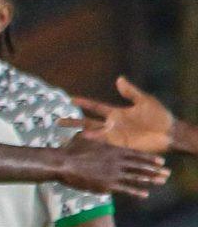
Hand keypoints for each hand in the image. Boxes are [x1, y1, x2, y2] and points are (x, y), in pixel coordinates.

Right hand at [52, 134, 167, 197]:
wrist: (62, 164)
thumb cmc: (70, 150)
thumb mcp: (85, 136)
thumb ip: (97, 133)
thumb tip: (102, 125)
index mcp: (113, 150)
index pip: (136, 155)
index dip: (149, 158)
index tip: (161, 161)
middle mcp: (117, 161)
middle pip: (140, 166)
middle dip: (154, 169)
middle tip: (167, 173)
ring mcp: (113, 173)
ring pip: (136, 177)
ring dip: (150, 179)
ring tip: (161, 182)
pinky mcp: (107, 184)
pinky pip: (125, 188)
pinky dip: (136, 191)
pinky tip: (145, 194)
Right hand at [64, 77, 179, 155]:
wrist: (170, 134)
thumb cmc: (159, 116)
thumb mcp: (145, 101)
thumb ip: (131, 92)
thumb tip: (119, 78)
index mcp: (116, 113)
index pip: (95, 107)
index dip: (83, 103)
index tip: (70, 98)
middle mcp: (112, 126)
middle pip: (88, 123)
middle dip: (73, 122)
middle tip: (57, 121)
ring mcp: (115, 137)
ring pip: (93, 136)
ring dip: (80, 136)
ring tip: (64, 137)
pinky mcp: (120, 147)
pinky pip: (104, 147)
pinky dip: (93, 147)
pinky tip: (82, 147)